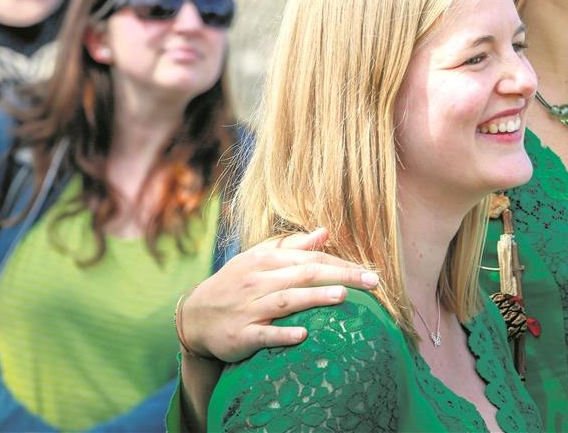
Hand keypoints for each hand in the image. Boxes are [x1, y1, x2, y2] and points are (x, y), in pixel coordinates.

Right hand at [181, 227, 379, 361]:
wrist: (195, 317)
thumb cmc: (235, 284)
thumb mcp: (258, 259)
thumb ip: (292, 246)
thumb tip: (324, 231)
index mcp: (265, 260)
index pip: (310, 258)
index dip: (341, 262)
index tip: (370, 270)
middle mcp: (258, 281)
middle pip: (304, 275)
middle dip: (340, 276)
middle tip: (372, 282)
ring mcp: (249, 308)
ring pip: (285, 300)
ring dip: (314, 298)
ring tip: (342, 296)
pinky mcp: (240, 335)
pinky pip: (263, 334)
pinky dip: (282, 334)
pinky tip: (302, 335)